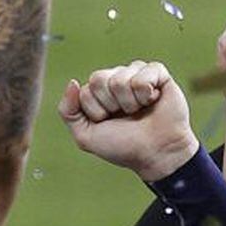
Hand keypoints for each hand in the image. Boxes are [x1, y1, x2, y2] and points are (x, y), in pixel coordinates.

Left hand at [58, 61, 198, 180]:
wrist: (155, 153)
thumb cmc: (122, 145)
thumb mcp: (85, 135)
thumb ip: (68, 111)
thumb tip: (72, 82)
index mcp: (97, 93)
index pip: (85, 91)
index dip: (96, 111)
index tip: (109, 122)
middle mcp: (115, 79)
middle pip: (98, 79)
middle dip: (110, 104)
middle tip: (125, 116)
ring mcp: (136, 73)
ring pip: (120, 78)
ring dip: (130, 102)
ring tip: (140, 110)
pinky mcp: (157, 72)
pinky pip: (143, 74)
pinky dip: (146, 94)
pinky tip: (153, 100)